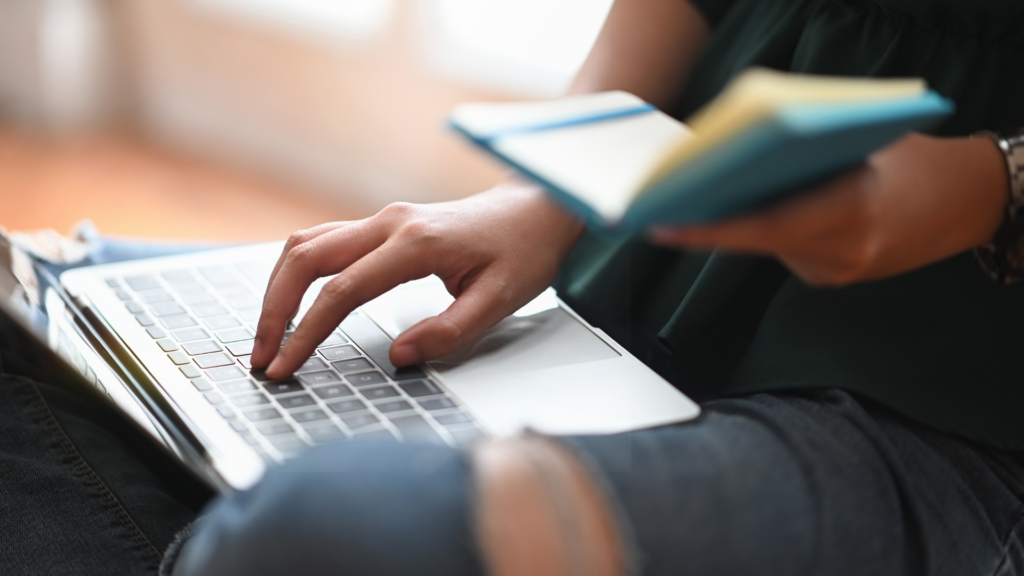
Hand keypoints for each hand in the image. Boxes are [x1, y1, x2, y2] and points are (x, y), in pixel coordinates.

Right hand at [250, 180, 583, 378]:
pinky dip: (297, 274)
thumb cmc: (523, 252)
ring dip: (278, 289)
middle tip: (262, 357)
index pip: (342, 291)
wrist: (537, 210)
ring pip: (306, 245)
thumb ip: (450, 332)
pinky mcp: (382, 225)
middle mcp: (390, 223)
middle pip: (306, 258)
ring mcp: (382, 219)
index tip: (285, 366)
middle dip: (274, 310)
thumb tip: (399, 357)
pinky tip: (292, 304)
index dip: (306, 333)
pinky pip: (323, 242)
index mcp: (416, 243)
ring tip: (268, 337)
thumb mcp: (500, 301)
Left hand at [649, 133, 1007, 285]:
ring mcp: (838, 273)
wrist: (966, 203)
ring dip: (742, 223)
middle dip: (712, 222)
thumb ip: (802, 159)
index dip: (707, 228)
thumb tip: (732, 163)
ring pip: (768, 247)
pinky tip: (764, 207)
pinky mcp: (834, 279)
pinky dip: (770, 230)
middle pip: (755, 240)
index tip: (662, 224)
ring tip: (711, 196)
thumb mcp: (859, 146)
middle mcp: (841, 254)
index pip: (760, 227)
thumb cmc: (914, 162)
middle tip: (666, 206)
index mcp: (848, 214)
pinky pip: (786, 252)